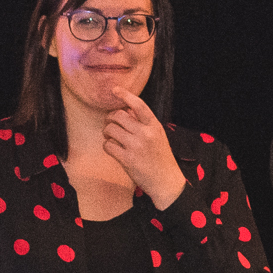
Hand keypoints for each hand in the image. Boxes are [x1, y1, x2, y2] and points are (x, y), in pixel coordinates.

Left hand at [100, 93, 186, 208]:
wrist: (166, 182)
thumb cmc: (161, 159)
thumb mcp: (158, 137)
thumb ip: (144, 123)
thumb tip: (128, 109)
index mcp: (154, 126)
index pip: (139, 105)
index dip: (125, 95)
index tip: (115, 90)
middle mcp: (145, 133)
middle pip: (119, 116)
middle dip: (110, 118)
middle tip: (109, 123)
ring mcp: (136, 146)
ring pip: (110, 129)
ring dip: (106, 132)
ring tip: (110, 137)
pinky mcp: (127, 160)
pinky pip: (108, 146)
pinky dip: (107, 146)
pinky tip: (112, 149)